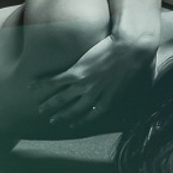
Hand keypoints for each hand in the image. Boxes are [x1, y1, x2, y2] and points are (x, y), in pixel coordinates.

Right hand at [39, 32, 157, 130]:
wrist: (133, 46)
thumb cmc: (140, 59)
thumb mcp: (139, 79)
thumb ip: (135, 87)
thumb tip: (141, 88)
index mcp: (110, 98)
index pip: (92, 114)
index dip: (80, 121)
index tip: (71, 125)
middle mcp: (95, 95)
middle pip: (74, 109)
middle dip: (62, 116)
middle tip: (52, 120)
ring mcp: (84, 84)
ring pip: (62, 98)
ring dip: (49, 104)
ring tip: (40, 108)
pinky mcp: (76, 72)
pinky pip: (54, 82)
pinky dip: (41, 85)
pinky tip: (31, 86)